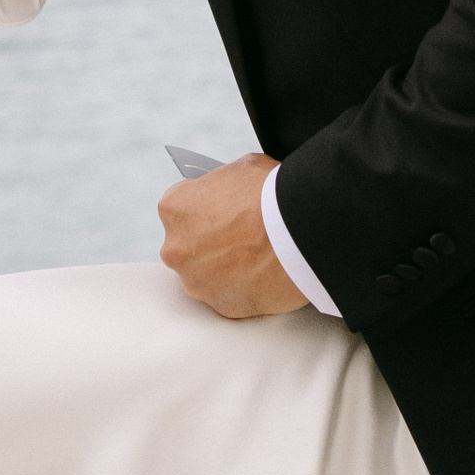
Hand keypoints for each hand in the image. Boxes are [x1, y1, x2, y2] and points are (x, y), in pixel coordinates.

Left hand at [158, 152, 303, 318]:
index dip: (204, 208)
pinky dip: (242, 288)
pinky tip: (262, 273)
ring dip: (223, 267)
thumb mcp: (243, 168)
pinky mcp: (221, 306)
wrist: (300, 233)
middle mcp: (177, 248)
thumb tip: (231, 191)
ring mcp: (197, 281)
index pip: (178, 207)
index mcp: (174, 208)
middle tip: (241, 235)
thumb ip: (224, 184)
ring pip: (204, 274)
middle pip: (187, 245)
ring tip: (255, 256)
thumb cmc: (271, 197)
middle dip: (209, 241)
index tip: (221, 212)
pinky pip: (227, 296)